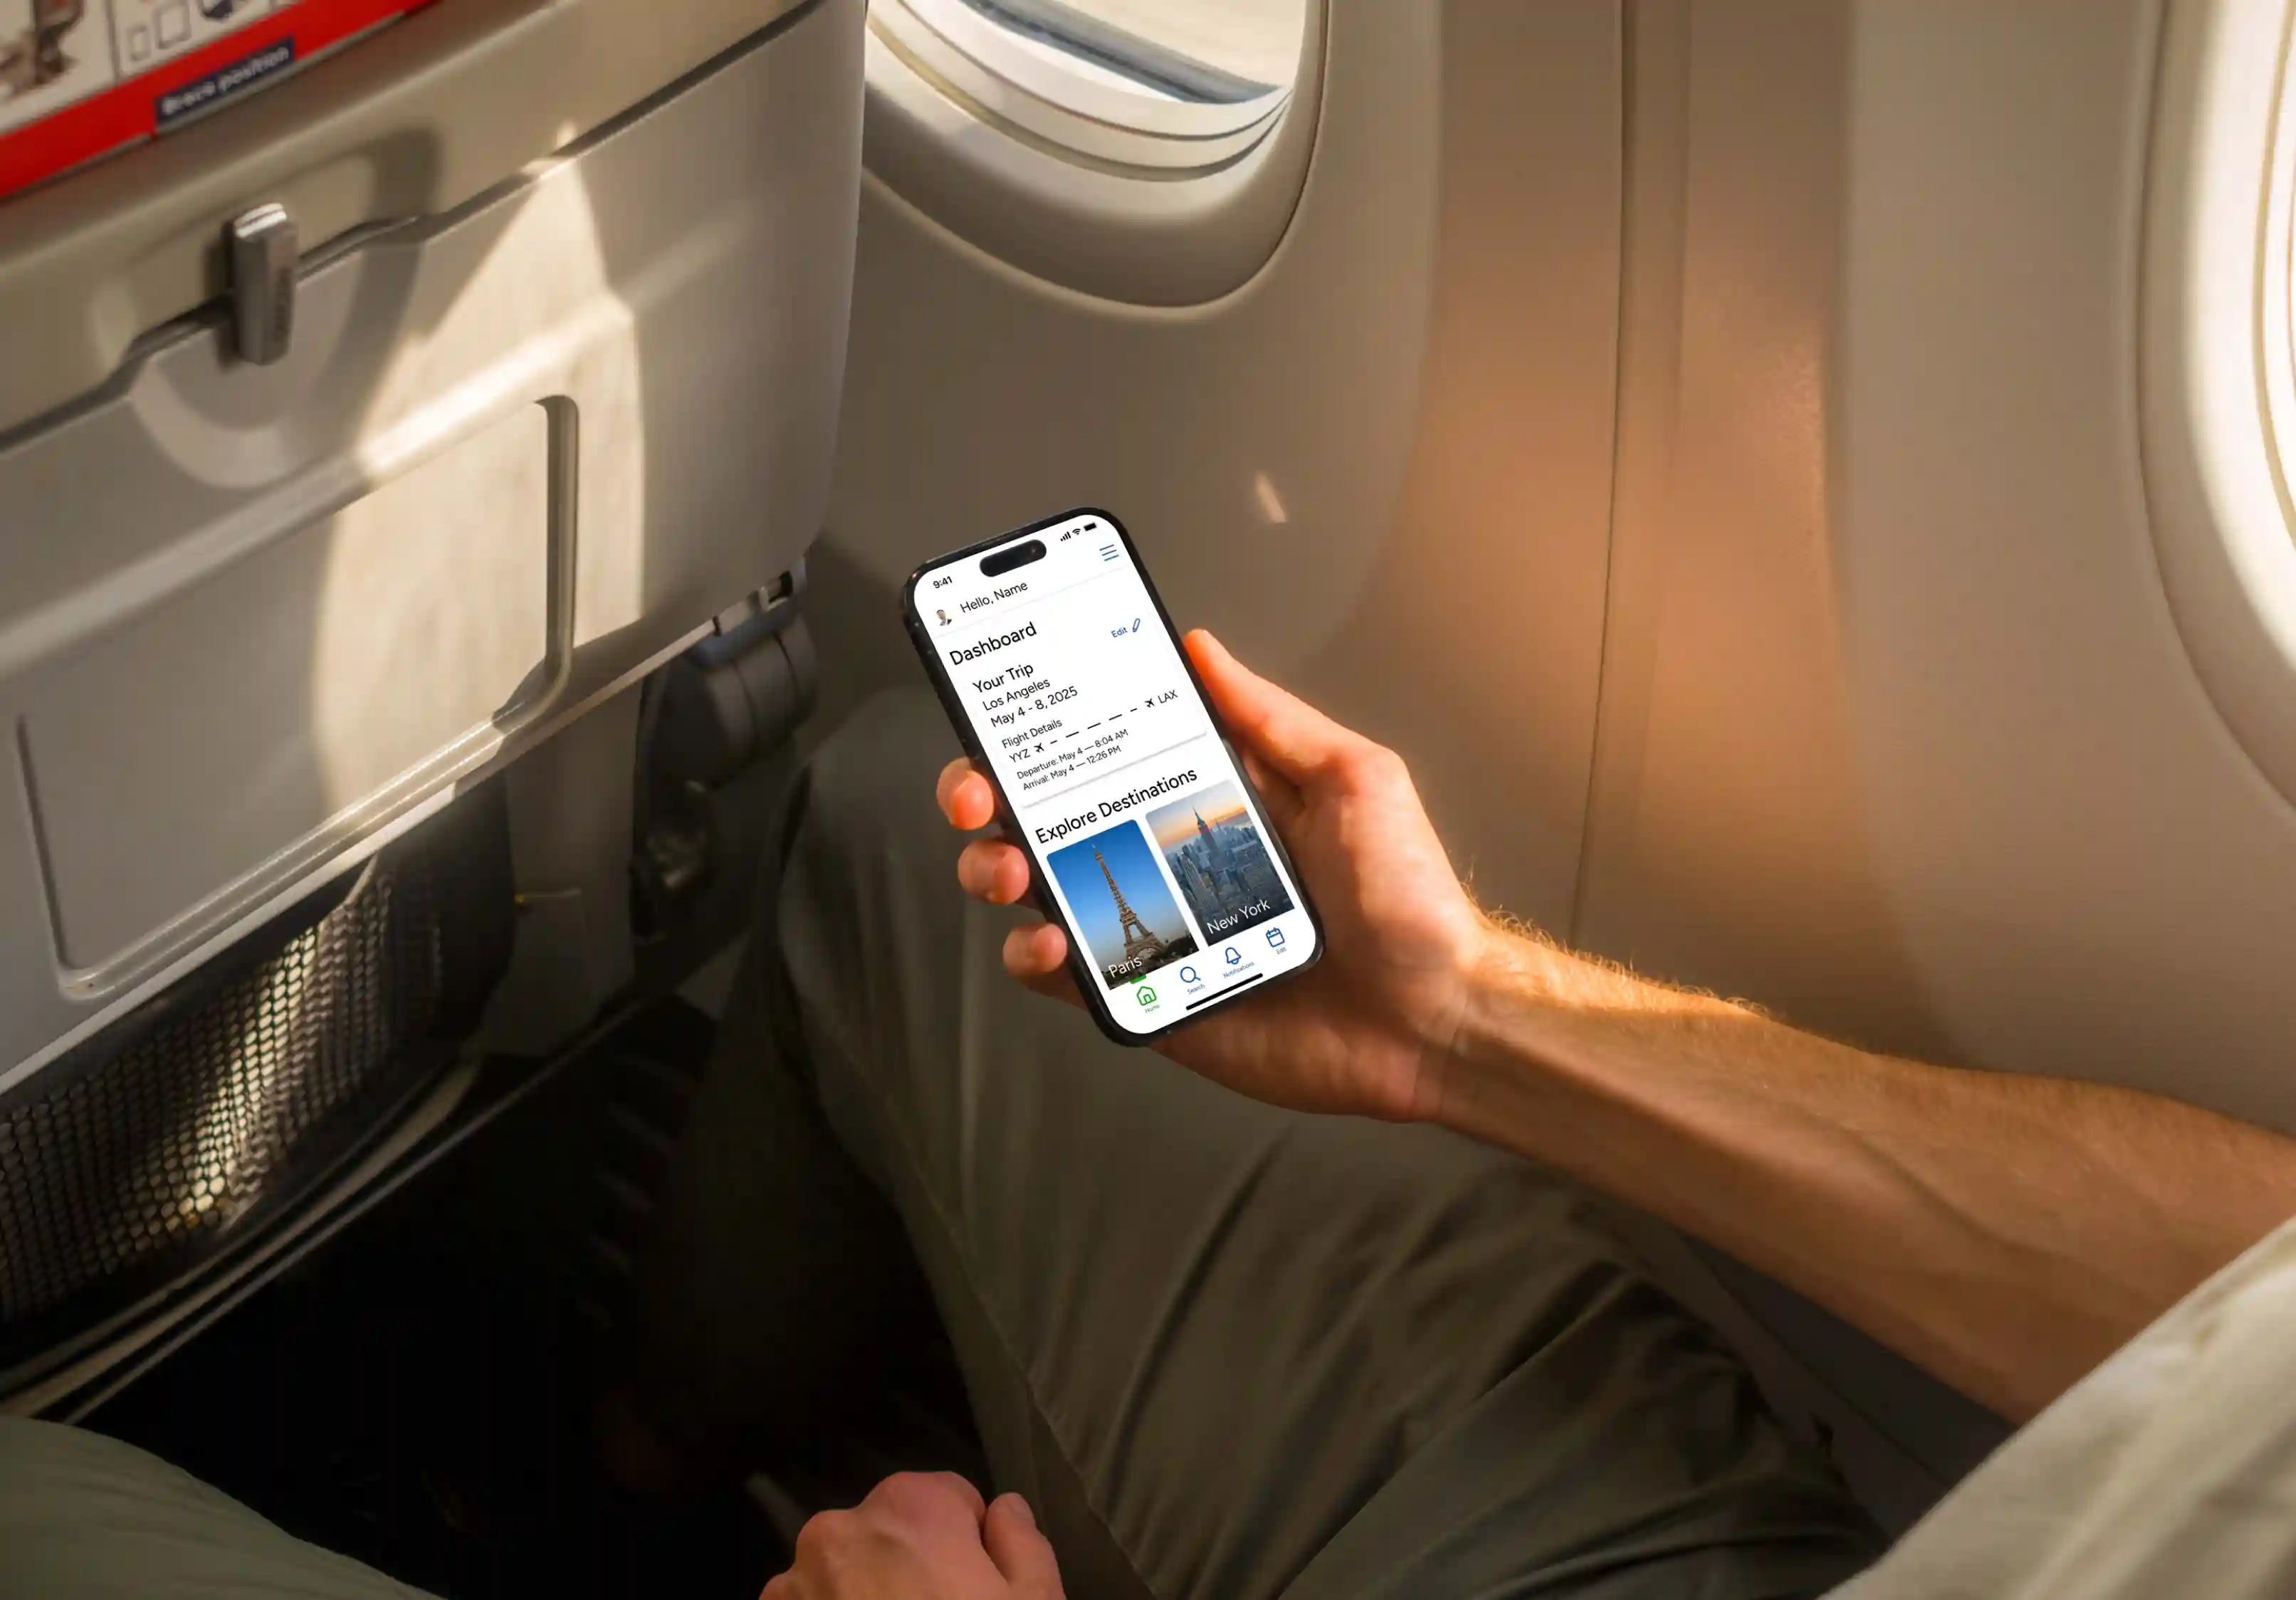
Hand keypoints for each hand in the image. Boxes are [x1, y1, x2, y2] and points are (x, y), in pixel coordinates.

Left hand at [762, 1473, 1061, 1599]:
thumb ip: (1022, 1543)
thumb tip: (1004, 1510)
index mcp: (910, 1508)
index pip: (948, 1499)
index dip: (969, 1547)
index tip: (975, 1594)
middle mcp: (839, 1532)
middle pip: (887, 1539)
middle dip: (911, 1574)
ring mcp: (792, 1588)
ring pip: (840, 1580)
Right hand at [937, 629, 1493, 1121]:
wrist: (1433, 1017)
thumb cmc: (1407, 901)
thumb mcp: (1353, 778)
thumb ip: (1271, 717)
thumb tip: (1201, 649)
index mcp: (1207, 799)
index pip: (1105, 751)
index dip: (1045, 726)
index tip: (1004, 703)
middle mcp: (1165, 859)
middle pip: (1044, 815)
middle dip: (988, 794)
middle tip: (981, 794)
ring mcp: (1151, 928)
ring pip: (1035, 890)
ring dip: (998, 869)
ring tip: (1011, 868)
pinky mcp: (1149, 997)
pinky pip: (1063, 976)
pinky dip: (1036, 956)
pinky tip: (1053, 942)